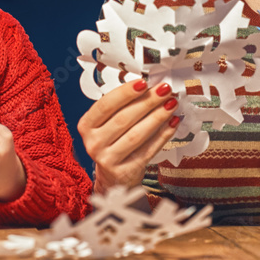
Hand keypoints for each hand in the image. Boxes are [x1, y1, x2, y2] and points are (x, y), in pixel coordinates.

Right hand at [77, 79, 180, 193]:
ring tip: (171, 104)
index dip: (125, 93)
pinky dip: (162, 135)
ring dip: (157, 117)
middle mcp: (93, 143)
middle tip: (165, 90)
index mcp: (86, 125)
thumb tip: (149, 87)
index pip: (105, 105)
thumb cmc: (113, 141)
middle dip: (147, 102)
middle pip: (123, 119)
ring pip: (136, 135)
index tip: (143, 82)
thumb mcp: (108, 123)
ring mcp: (107, 159)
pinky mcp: (125, 171)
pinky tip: (172, 122)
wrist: (113, 176)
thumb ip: (123, 106)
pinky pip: (148, 150)